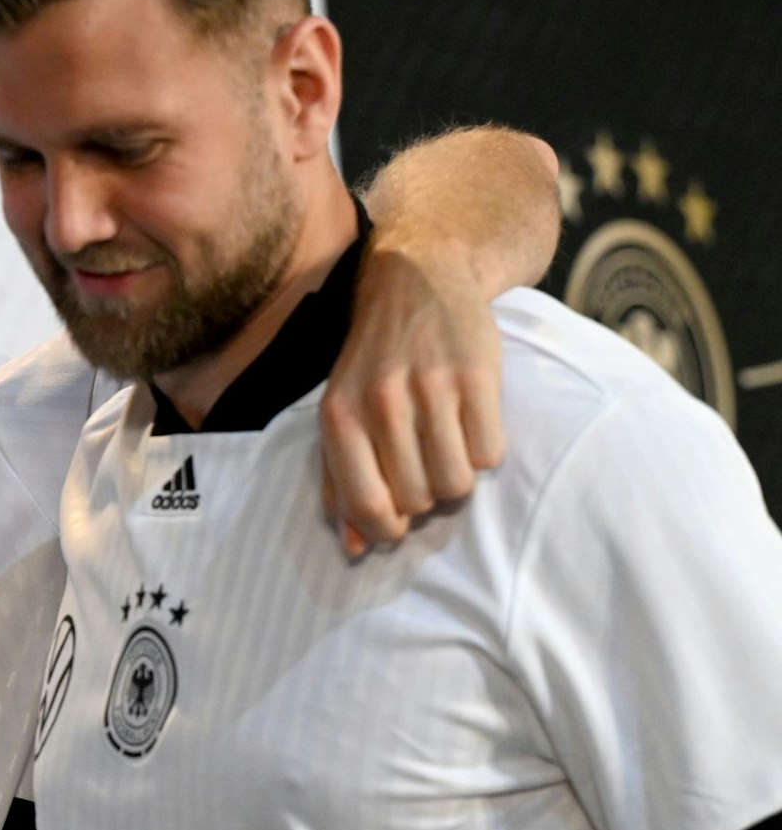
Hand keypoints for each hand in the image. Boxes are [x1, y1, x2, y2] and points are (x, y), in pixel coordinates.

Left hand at [320, 240, 506, 555]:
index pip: (367, 506)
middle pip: (418, 501)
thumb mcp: (341, 410)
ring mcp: (431, 389)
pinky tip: (469, 423)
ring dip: (456, 478)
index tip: (397, 521)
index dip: (386, 529)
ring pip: (457, 483)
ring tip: (446, 446)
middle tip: (423, 467)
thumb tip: (355, 548)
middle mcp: (381, 404)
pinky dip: (484, 451)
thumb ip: (339, 480)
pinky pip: (490, 454)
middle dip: (424, 499)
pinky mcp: (477, 377)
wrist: (416, 280)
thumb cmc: (373, 359)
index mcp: (340, 417)